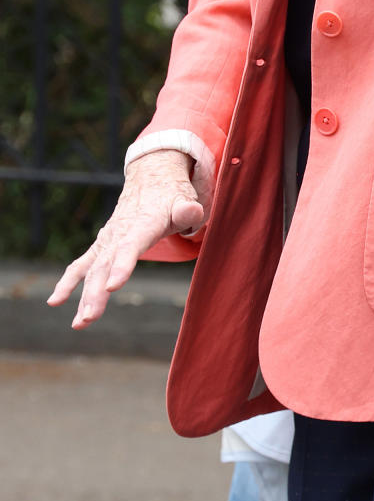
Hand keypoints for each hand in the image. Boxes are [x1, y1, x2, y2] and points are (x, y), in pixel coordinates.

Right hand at [47, 151, 205, 328]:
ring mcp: (108, 239)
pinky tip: (54, 301)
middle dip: (96, 292)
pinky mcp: (102, 245)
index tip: (112, 287)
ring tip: (80, 323)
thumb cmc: (172, 195)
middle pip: (106, 264)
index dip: (122, 265)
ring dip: (84, 296)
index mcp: (144, 222)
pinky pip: (82, 265)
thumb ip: (187, 209)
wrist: (151, 177)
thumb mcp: (184, 199)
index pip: (131, 245)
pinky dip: (68, 282)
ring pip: (93, 269)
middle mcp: (121, 232)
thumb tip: (191, 212)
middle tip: (90, 318)